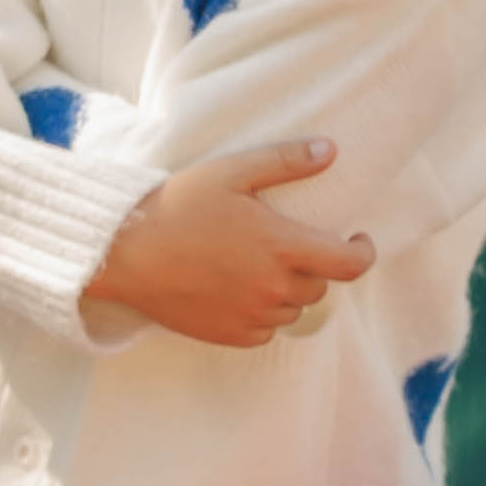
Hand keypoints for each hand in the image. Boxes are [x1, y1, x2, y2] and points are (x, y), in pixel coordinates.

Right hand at [91, 136, 374, 349]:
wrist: (123, 252)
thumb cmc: (176, 206)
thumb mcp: (232, 172)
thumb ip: (286, 161)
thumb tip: (331, 150)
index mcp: (281, 247)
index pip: (350, 265)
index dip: (363, 253)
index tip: (356, 240)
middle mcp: (272, 288)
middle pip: (320, 286)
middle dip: (314, 265)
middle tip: (288, 244)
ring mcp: (250, 315)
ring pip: (292, 310)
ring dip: (288, 291)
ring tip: (259, 266)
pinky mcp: (228, 335)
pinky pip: (265, 331)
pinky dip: (262, 314)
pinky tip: (238, 290)